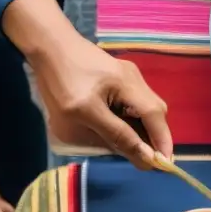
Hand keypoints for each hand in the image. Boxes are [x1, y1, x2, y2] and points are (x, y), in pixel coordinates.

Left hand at [2, 0, 172, 167]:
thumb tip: (147, 157)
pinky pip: (136, 101)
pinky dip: (135, 118)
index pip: (156, 118)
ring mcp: (128, 75)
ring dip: (145, 129)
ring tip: (134, 146)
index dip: (163, 144)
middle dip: (155, 137)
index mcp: (127, 86)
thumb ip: (117, 136)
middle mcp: (134, 79)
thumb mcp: (84, 114)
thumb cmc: (59, 81)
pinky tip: (122, 127)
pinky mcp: (120, 75)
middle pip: (156, 112)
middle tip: (146, 159)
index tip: (164, 167)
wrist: (45, 44)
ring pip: (147, 107)